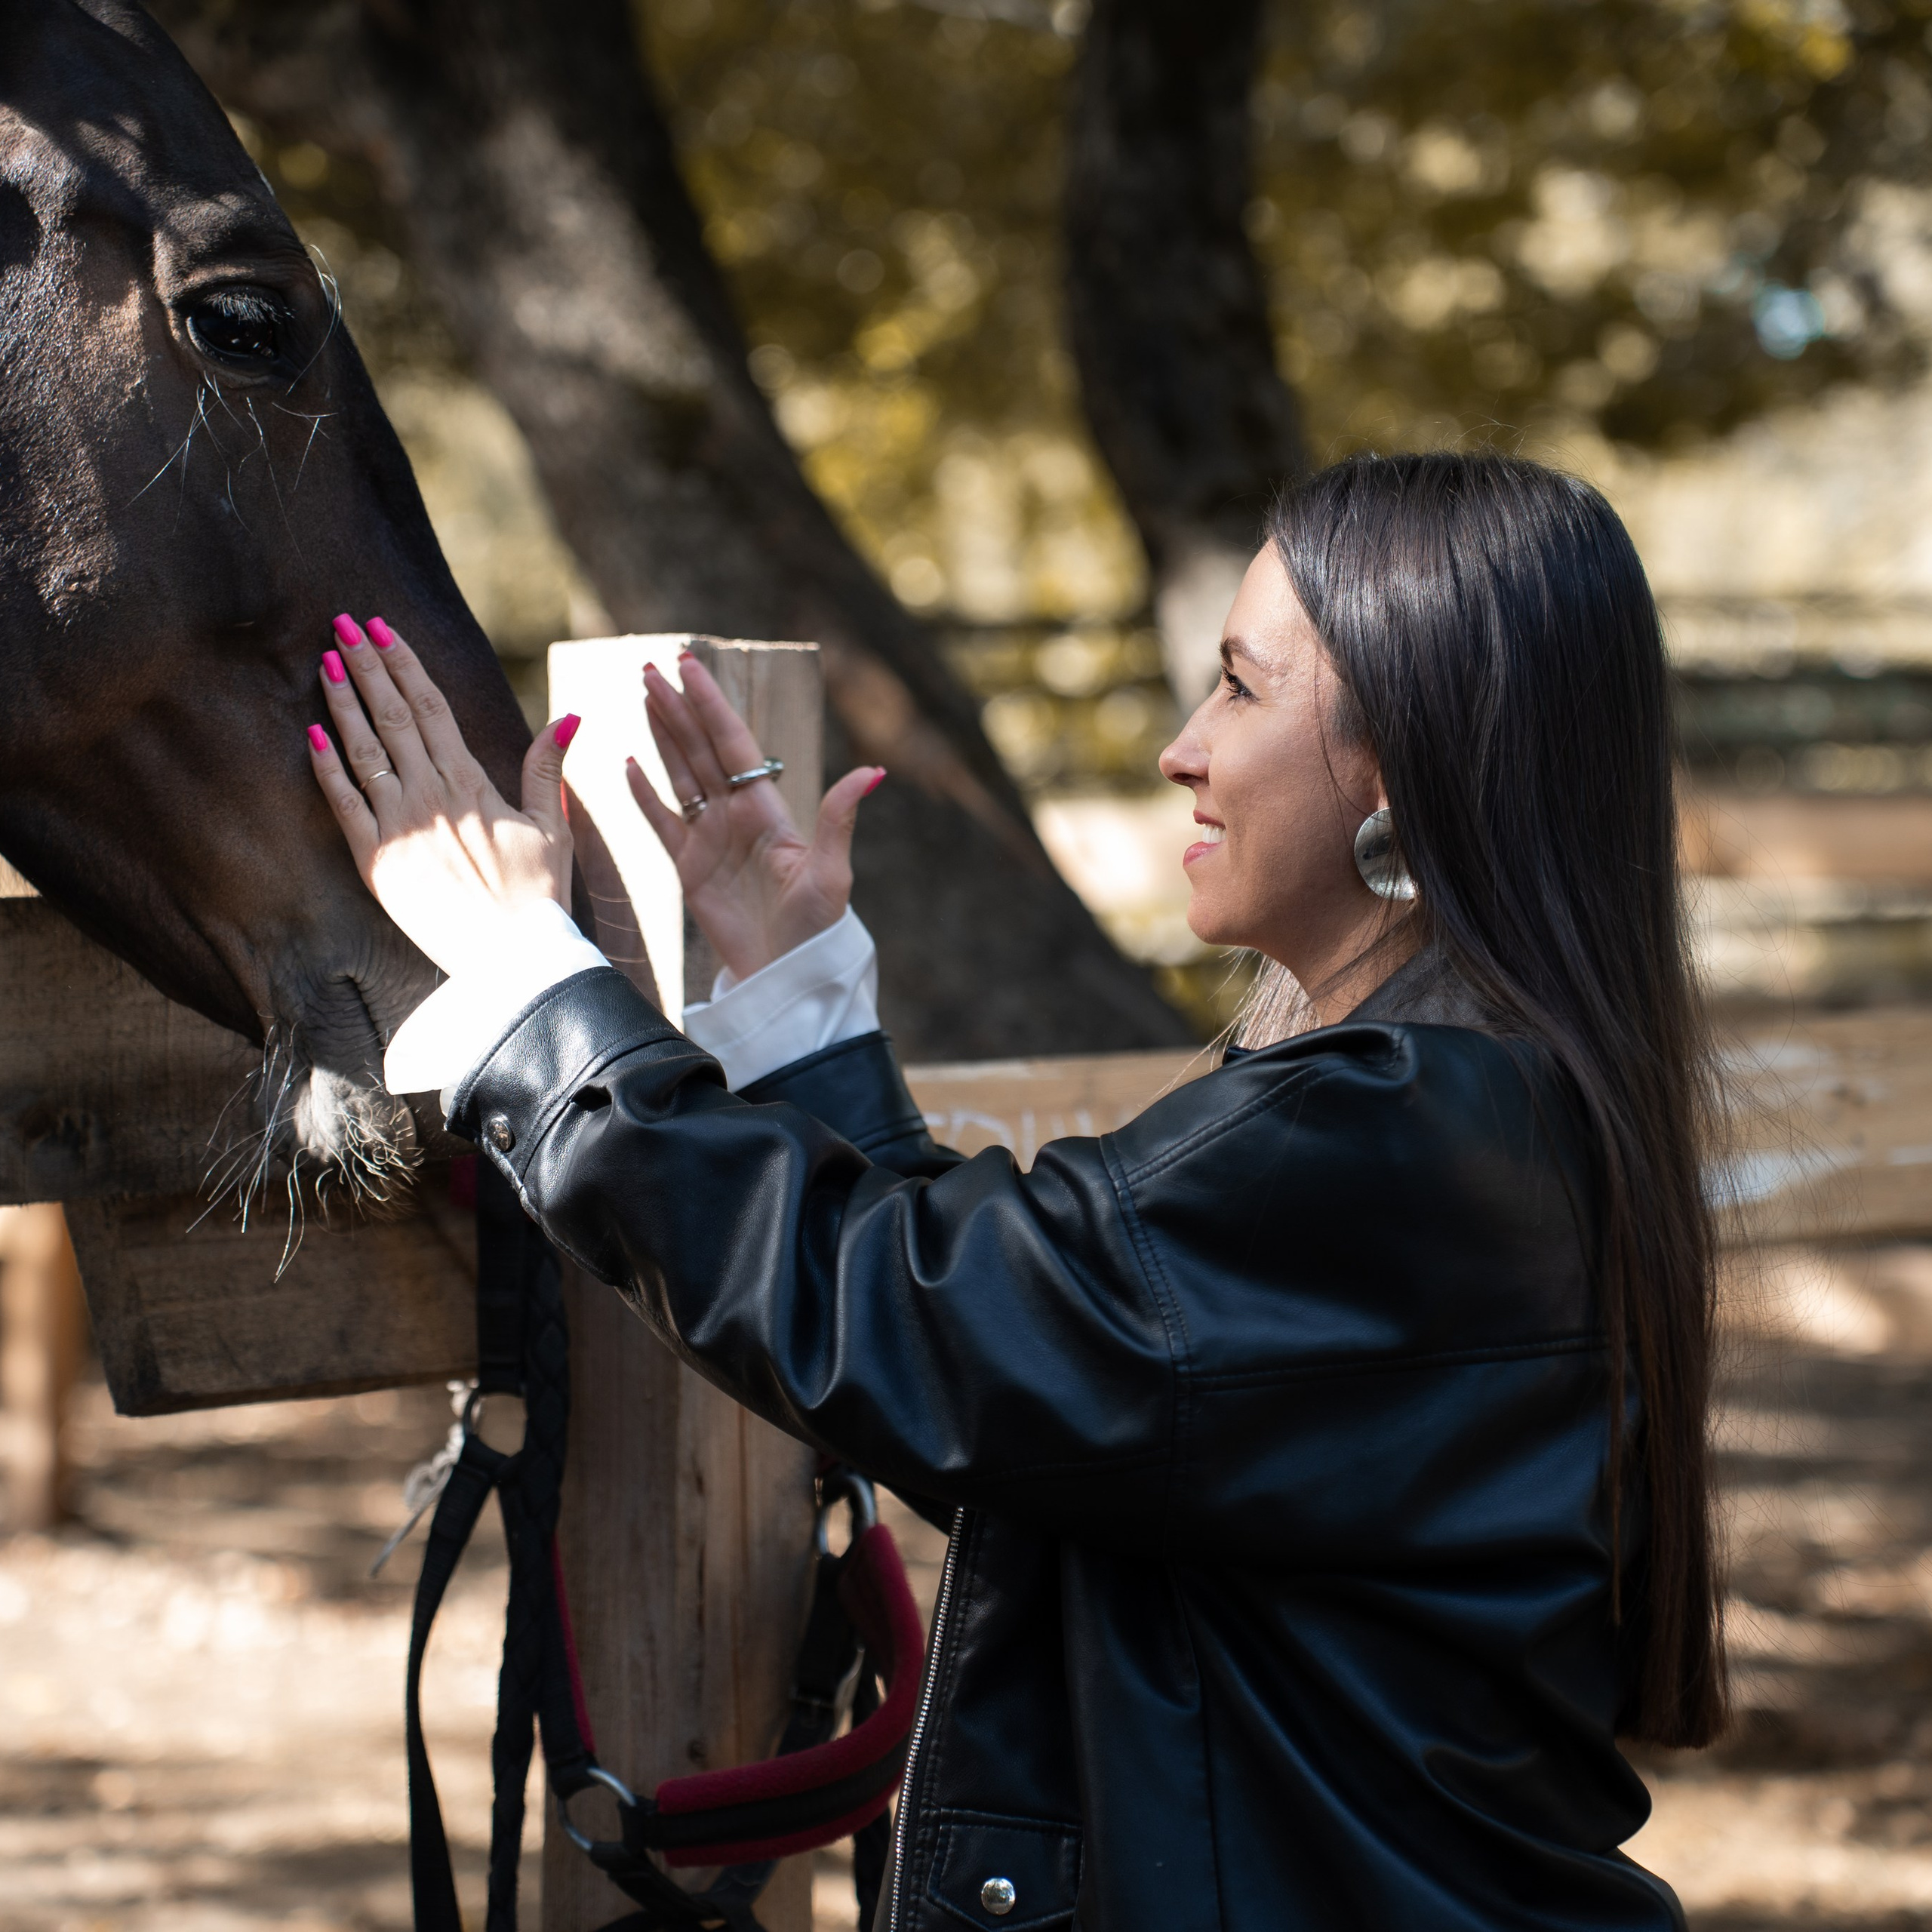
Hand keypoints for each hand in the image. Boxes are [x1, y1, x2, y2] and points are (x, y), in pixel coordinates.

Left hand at [305, 615, 575, 977]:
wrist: (514, 959)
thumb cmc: (538, 897)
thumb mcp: (552, 827)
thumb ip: (548, 768)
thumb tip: (569, 717)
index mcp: (471, 782)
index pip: (430, 706)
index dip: (403, 663)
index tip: (382, 628)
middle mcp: (430, 795)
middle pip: (391, 715)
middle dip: (364, 665)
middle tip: (342, 623)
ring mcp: (399, 826)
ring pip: (362, 750)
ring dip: (341, 702)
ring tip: (324, 662)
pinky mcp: (376, 861)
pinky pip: (343, 804)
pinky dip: (325, 767)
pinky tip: (311, 733)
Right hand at [631, 652, 882, 982]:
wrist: (786, 975)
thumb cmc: (816, 928)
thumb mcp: (831, 872)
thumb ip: (839, 817)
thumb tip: (873, 771)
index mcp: (766, 808)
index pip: (732, 743)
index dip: (709, 703)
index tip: (688, 665)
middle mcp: (736, 816)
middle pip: (699, 749)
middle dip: (676, 708)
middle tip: (650, 666)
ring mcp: (710, 839)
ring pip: (679, 775)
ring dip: (660, 737)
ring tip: (642, 696)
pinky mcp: (689, 868)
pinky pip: (661, 823)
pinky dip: (644, 795)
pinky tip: (629, 765)